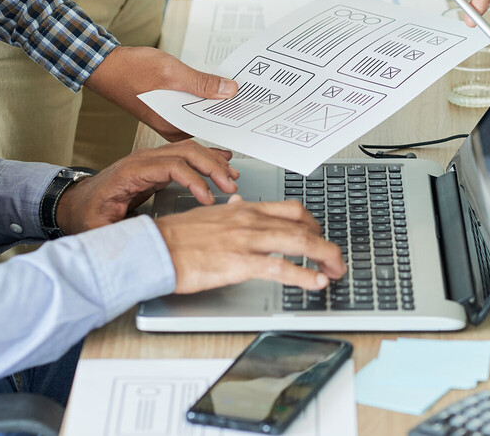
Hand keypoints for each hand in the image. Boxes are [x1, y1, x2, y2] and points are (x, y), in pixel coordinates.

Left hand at [55, 140, 238, 234]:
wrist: (75, 203)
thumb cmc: (87, 214)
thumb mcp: (98, 228)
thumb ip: (118, 233)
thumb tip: (141, 242)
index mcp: (130, 173)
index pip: (172, 166)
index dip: (195, 180)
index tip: (209, 198)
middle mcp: (142, 160)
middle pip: (185, 152)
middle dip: (211, 167)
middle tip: (230, 184)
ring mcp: (150, 159)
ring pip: (188, 149)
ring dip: (212, 161)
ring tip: (231, 175)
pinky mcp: (156, 164)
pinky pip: (185, 154)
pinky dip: (205, 156)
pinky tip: (221, 159)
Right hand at [85, 46, 238, 141]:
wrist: (103, 65)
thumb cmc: (130, 70)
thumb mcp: (172, 73)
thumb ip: (202, 83)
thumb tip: (229, 90)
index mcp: (174, 126)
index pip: (211, 127)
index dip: (231, 119)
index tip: (250, 112)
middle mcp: (172, 126)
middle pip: (208, 120)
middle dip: (227, 110)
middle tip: (250, 101)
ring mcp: (169, 117)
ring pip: (200, 112)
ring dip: (215, 101)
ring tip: (236, 92)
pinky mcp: (167, 107)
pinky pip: (191, 104)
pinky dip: (203, 96)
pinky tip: (215, 87)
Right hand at [155, 195, 347, 293]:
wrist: (154, 248)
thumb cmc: (176, 237)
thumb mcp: (208, 216)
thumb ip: (230, 213)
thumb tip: (240, 206)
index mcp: (244, 209)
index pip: (291, 210)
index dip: (314, 224)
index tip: (320, 237)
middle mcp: (250, 220)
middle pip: (303, 225)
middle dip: (326, 244)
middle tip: (335, 260)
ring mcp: (246, 240)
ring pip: (300, 242)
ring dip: (324, 257)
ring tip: (335, 272)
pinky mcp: (239, 263)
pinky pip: (281, 267)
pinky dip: (304, 276)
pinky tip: (315, 283)